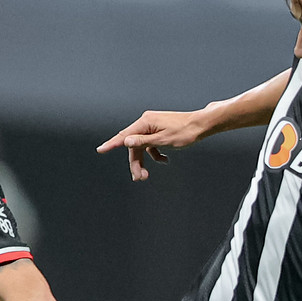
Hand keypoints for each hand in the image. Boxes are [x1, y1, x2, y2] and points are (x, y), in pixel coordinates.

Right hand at [96, 109, 210, 181]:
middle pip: (134, 145)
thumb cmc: (185, 132)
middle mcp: (146, 122)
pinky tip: (164, 160)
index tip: (100, 150)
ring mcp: (152, 126)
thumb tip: (126, 141)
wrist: (201, 124)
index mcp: (145, 122)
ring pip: (142, 147)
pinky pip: (150, 144)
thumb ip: (143, 142)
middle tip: (139, 178)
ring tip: (146, 175)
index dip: (111, 144)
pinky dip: (155, 154)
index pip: (125, 136)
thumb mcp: (163, 140)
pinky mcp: (159, 130)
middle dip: (135, 163)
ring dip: (144, 161)